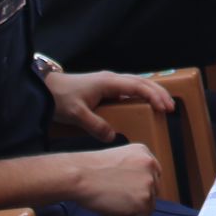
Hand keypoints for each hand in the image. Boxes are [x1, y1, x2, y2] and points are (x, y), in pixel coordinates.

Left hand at [45, 69, 174, 139]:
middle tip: (171, 107)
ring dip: (151, 93)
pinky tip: (144, 105)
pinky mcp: (104, 89)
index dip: (154, 96)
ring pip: (136, 84)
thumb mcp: (76, 114)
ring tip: (163, 105)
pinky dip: (140, 95)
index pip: (138, 86)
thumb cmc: (59, 97)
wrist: (43, 89)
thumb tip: (112, 136)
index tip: (165, 107)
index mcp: (108, 82)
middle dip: (158, 93)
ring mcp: (108, 83)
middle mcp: (111, 79)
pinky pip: (128, 90)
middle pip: (142, 82)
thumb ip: (95, 126)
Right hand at [70, 144, 162, 215]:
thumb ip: (132, 173)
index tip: (122, 194)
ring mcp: (149, 182)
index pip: (152, 177)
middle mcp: (150, 164)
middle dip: (133, 201)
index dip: (137, 189)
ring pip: (147, 208)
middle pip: (152, 193)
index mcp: (143, 152)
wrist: (77, 176)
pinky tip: (108, 214)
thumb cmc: (87, 171)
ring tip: (107, 206)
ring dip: (128, 212)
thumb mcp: (116, 163)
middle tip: (111, 201)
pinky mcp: (144, 200)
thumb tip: (139, 194)